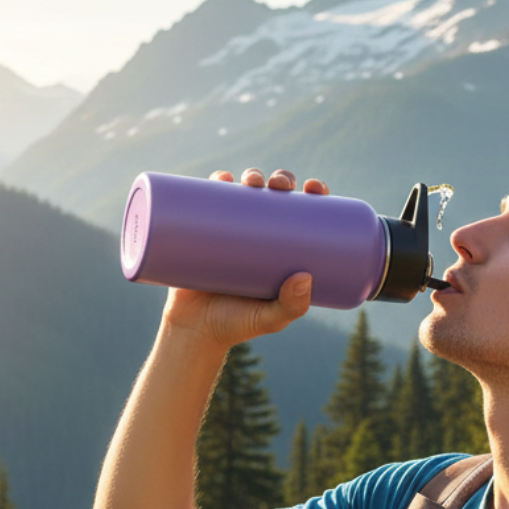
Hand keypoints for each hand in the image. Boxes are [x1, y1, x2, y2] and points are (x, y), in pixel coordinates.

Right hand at [161, 167, 329, 349]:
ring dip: (252, 175)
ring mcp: (229, 233)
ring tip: (252, 180)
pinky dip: (214, 185)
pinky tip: (222, 177)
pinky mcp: (201, 235)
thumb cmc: (237, 326)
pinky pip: (206, 202)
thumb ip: (290, 306)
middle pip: (274, 196)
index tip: (315, 187)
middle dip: (281, 180)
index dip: (312, 193)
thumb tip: (305, 277)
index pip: (303, 213)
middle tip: (279, 185)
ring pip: (243, 193)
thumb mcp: (270, 319)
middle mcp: (257, 236)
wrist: (193, 332)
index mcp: (281, 249)